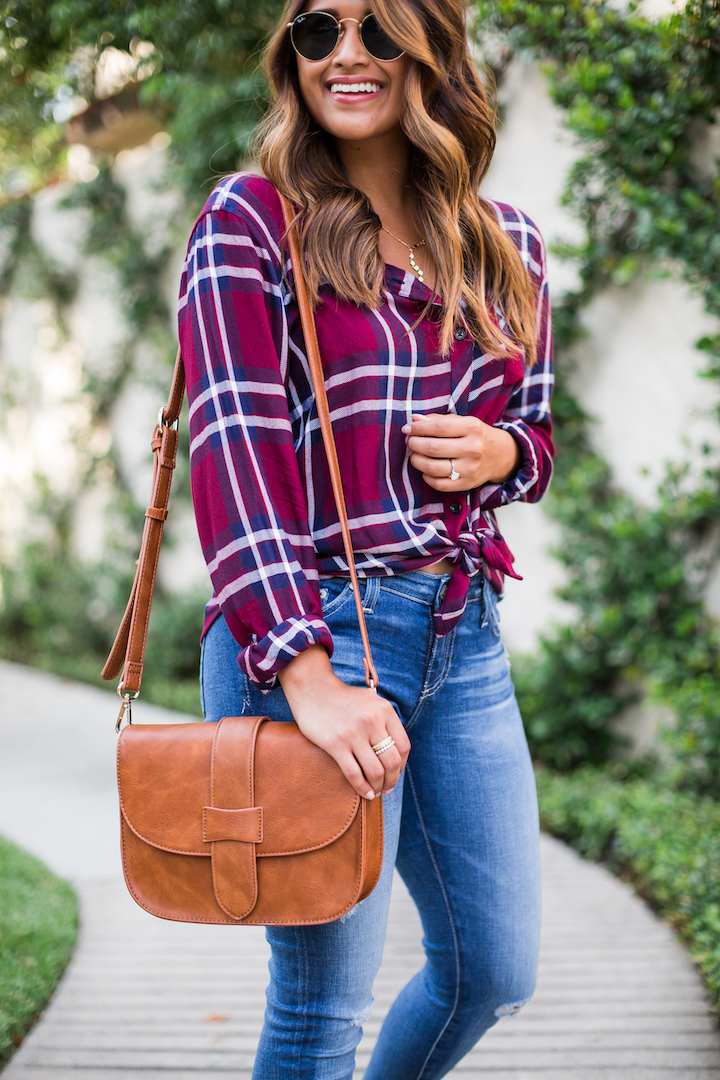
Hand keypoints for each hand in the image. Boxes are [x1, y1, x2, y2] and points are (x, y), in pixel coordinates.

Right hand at [278, 645, 409, 799]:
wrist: (313, 689)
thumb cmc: (343, 698)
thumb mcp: (371, 700)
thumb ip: (385, 719)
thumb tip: (396, 748)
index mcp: (384, 710)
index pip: (403, 746)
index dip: (402, 765)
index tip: (396, 773)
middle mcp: (372, 721)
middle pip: (392, 762)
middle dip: (392, 780)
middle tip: (388, 788)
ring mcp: (354, 734)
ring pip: (375, 771)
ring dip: (379, 786)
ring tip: (376, 791)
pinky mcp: (335, 744)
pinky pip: (354, 774)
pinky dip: (363, 788)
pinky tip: (366, 793)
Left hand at [402, 413, 520, 490]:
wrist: (500, 455)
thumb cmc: (474, 436)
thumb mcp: (461, 422)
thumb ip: (437, 420)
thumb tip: (414, 419)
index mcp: (472, 428)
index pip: (438, 427)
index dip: (418, 428)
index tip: (407, 429)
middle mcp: (473, 448)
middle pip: (433, 448)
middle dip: (414, 444)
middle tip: (410, 441)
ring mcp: (470, 468)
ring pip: (433, 468)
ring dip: (416, 461)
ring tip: (414, 455)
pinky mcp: (467, 484)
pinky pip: (438, 484)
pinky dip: (426, 477)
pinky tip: (425, 469)